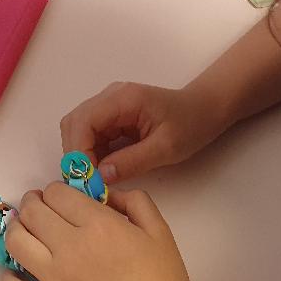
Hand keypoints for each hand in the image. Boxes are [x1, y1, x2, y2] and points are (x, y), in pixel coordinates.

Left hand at [2, 184, 196, 280]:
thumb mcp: (160, 233)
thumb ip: (137, 202)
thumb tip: (110, 193)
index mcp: (98, 225)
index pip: (57, 193)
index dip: (55, 190)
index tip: (59, 196)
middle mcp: (70, 247)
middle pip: (32, 212)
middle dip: (32, 202)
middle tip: (37, 205)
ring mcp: (54, 280)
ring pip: (15, 242)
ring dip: (16, 229)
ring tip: (24, 230)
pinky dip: (8, 278)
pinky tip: (17, 273)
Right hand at [60, 82, 226, 183]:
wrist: (205, 110)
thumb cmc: (191, 124)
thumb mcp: (166, 147)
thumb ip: (132, 161)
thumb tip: (100, 176)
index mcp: (123, 99)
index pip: (84, 121)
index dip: (79, 150)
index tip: (87, 178)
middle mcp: (110, 98)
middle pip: (75, 123)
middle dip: (76, 155)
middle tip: (87, 183)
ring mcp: (110, 106)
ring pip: (79, 130)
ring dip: (83, 156)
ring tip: (95, 180)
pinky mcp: (113, 118)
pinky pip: (92, 136)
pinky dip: (93, 155)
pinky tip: (104, 172)